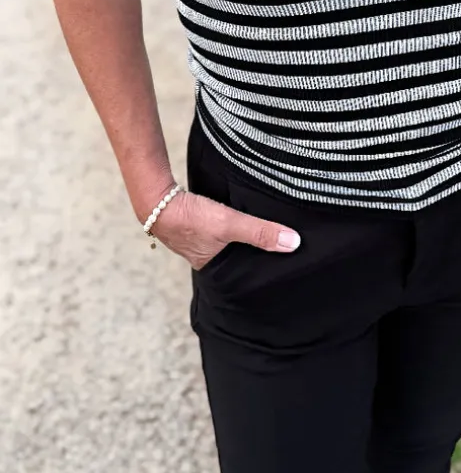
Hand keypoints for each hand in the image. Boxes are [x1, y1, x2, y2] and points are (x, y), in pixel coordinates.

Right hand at [146, 189, 300, 269]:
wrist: (156, 199)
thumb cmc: (189, 218)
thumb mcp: (229, 225)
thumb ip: (260, 232)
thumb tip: (293, 243)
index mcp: (210, 267)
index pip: (240, 274)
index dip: (256, 269)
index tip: (277, 266)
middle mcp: (202, 257)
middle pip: (234, 257)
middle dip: (251, 252)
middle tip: (275, 249)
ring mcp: (196, 239)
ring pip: (225, 241)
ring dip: (239, 237)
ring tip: (262, 233)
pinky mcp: (193, 221)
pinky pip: (217, 226)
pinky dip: (227, 223)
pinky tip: (238, 216)